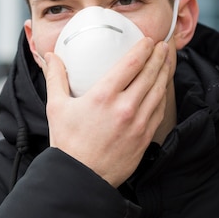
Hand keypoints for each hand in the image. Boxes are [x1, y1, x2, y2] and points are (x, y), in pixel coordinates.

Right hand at [42, 38, 170, 186]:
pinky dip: (163, 96)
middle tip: (163, 45)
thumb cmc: (67, 144)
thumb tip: (50, 57)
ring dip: (165, 73)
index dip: (142, 48)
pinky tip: (163, 88)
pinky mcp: (144, 137)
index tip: (147, 39)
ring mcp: (138, 123)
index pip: (131, 64)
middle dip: (158, 56)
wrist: (81, 177)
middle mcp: (124, 107)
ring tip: (168, 60)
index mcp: (103, 96)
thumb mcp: (56, 107)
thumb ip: (55, 78)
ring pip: (159, 91)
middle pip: (149, 74)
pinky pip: (158, 111)